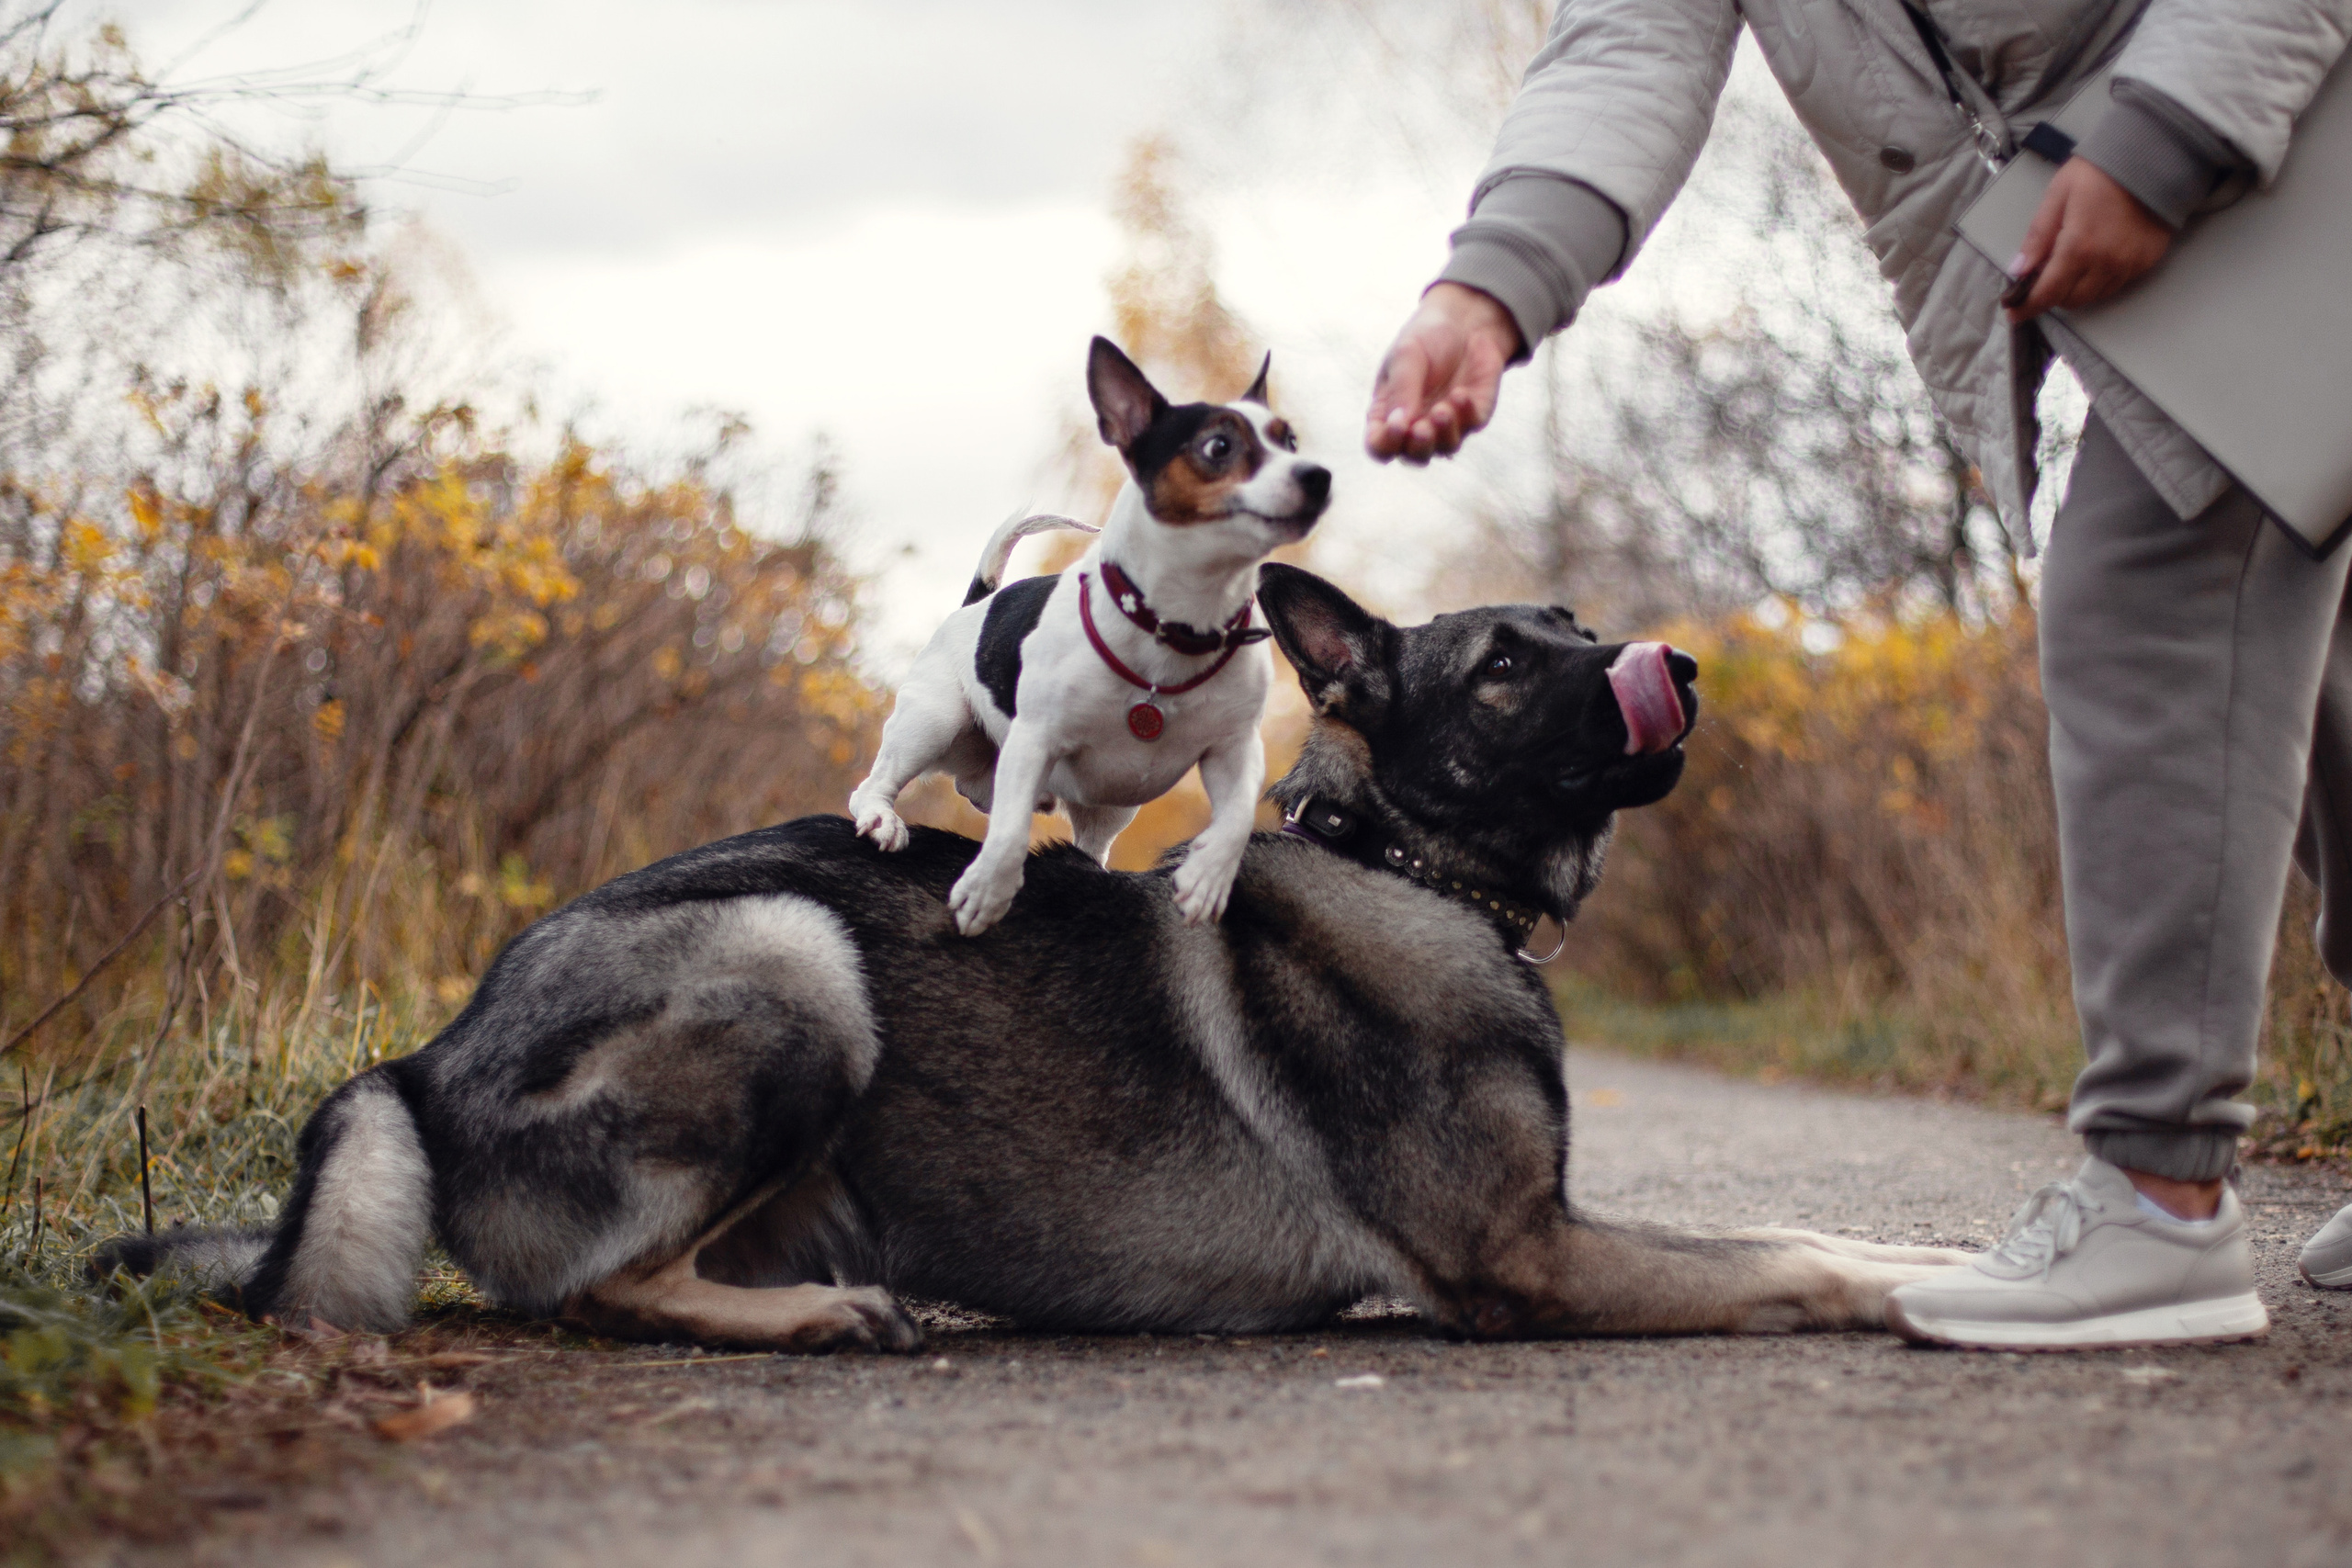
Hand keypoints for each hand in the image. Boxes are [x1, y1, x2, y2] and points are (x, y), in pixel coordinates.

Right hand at [1365, 283, 1521, 462]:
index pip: (1380, 446)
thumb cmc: (1426, 337)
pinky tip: (1461, 393)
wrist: (1465, 320)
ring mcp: (1447, 423)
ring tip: (1442, 409)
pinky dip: (1465, 414)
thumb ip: (1402, 389)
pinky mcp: (1474, 415)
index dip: (1386, 444)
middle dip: (1418, 446)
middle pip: (1414, 456)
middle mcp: (1416, 424)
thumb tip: (1400, 424)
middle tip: (1422, 427)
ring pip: (1445, 448)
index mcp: (1390, 413)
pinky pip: (1470, 426)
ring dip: (1443, 433)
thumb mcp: (1407, 356)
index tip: (1397, 426)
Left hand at [2004, 157, 2172, 322]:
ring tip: (2071, 265)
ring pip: (2095, 296)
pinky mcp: (2147, 261)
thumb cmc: (2099, 172)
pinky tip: (2096, 259)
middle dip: (2053, 294)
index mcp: (2078, 247)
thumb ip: (2038, 236)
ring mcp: (2129, 265)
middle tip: (2046, 275)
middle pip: (2072, 300)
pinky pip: (2117, 284)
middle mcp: (2105, 263)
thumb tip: (2018, 270)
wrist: (2152, 158)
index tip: (2013, 313)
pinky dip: (2101, 281)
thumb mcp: (2058, 196)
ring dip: (2077, 289)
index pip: (2048, 293)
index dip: (2028, 307)